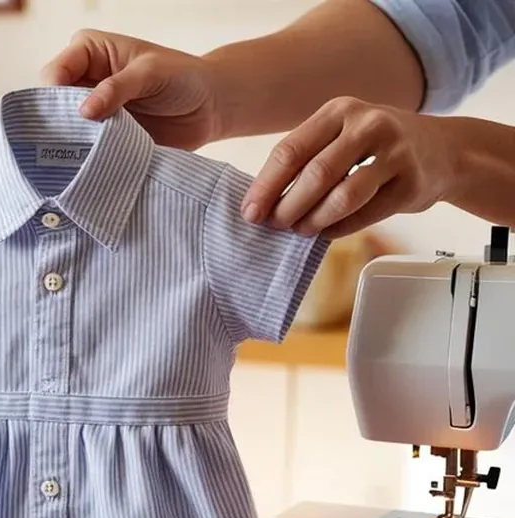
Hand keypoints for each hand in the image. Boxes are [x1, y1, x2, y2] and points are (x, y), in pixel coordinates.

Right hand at [40, 29, 222, 150]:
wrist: (211, 108)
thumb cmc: (183, 77)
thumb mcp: (150, 72)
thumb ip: (117, 88)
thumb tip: (84, 111)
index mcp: (89, 52)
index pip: (55, 72)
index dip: (54, 94)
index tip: (70, 115)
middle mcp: (83, 81)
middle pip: (53, 104)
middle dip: (58, 123)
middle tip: (69, 142)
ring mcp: (91, 112)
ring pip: (64, 130)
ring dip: (72, 144)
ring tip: (81, 157)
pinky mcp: (101, 138)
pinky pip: (84, 151)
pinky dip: (86, 159)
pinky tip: (90, 166)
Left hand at [242, 97, 456, 239]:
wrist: (443, 149)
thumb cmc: (374, 146)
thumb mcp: (340, 134)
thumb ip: (306, 157)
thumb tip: (261, 200)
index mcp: (340, 111)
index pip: (291, 150)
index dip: (265, 185)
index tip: (249, 212)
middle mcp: (369, 125)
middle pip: (316, 173)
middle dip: (288, 205)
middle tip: (274, 225)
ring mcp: (396, 153)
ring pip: (343, 195)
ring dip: (314, 219)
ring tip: (300, 230)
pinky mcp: (412, 183)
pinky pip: (367, 213)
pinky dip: (340, 227)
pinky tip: (326, 232)